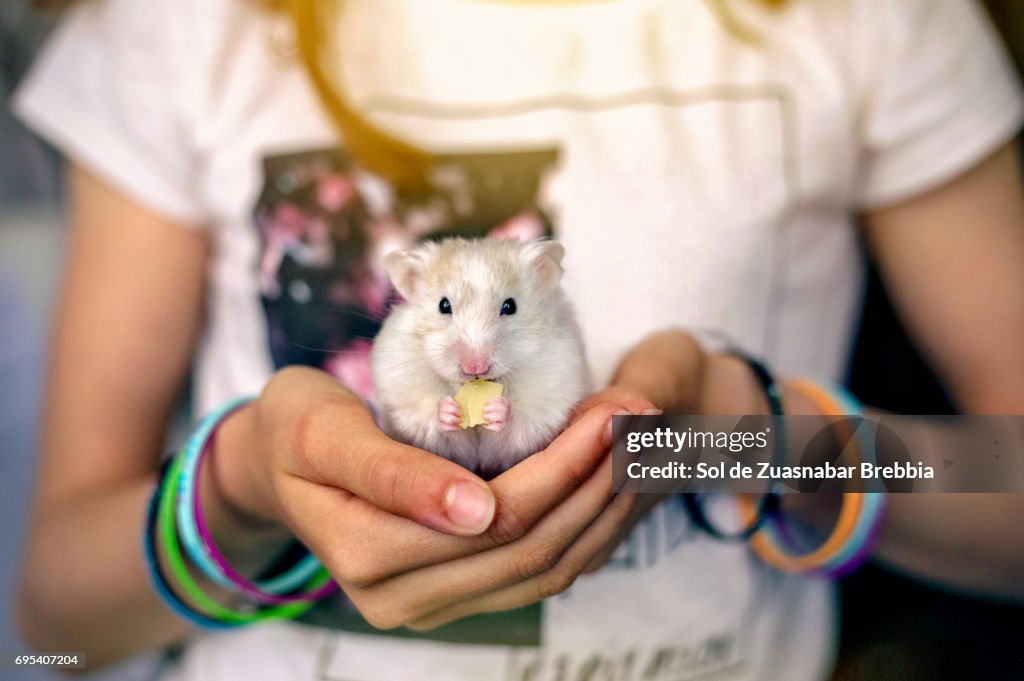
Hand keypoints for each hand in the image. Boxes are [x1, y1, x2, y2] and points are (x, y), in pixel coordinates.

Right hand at [210, 366, 642, 629]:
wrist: (274, 464)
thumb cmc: (295, 429)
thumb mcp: (324, 432)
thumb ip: (391, 472)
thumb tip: (475, 512)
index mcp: (370, 557)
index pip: (498, 520)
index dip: (564, 466)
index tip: (614, 411)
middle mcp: (403, 599)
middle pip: (531, 548)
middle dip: (595, 480)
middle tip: (640, 416)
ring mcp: (429, 606)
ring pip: (543, 570)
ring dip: (600, 508)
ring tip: (641, 445)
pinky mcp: (451, 595)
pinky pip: (533, 574)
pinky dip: (581, 530)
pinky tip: (608, 482)